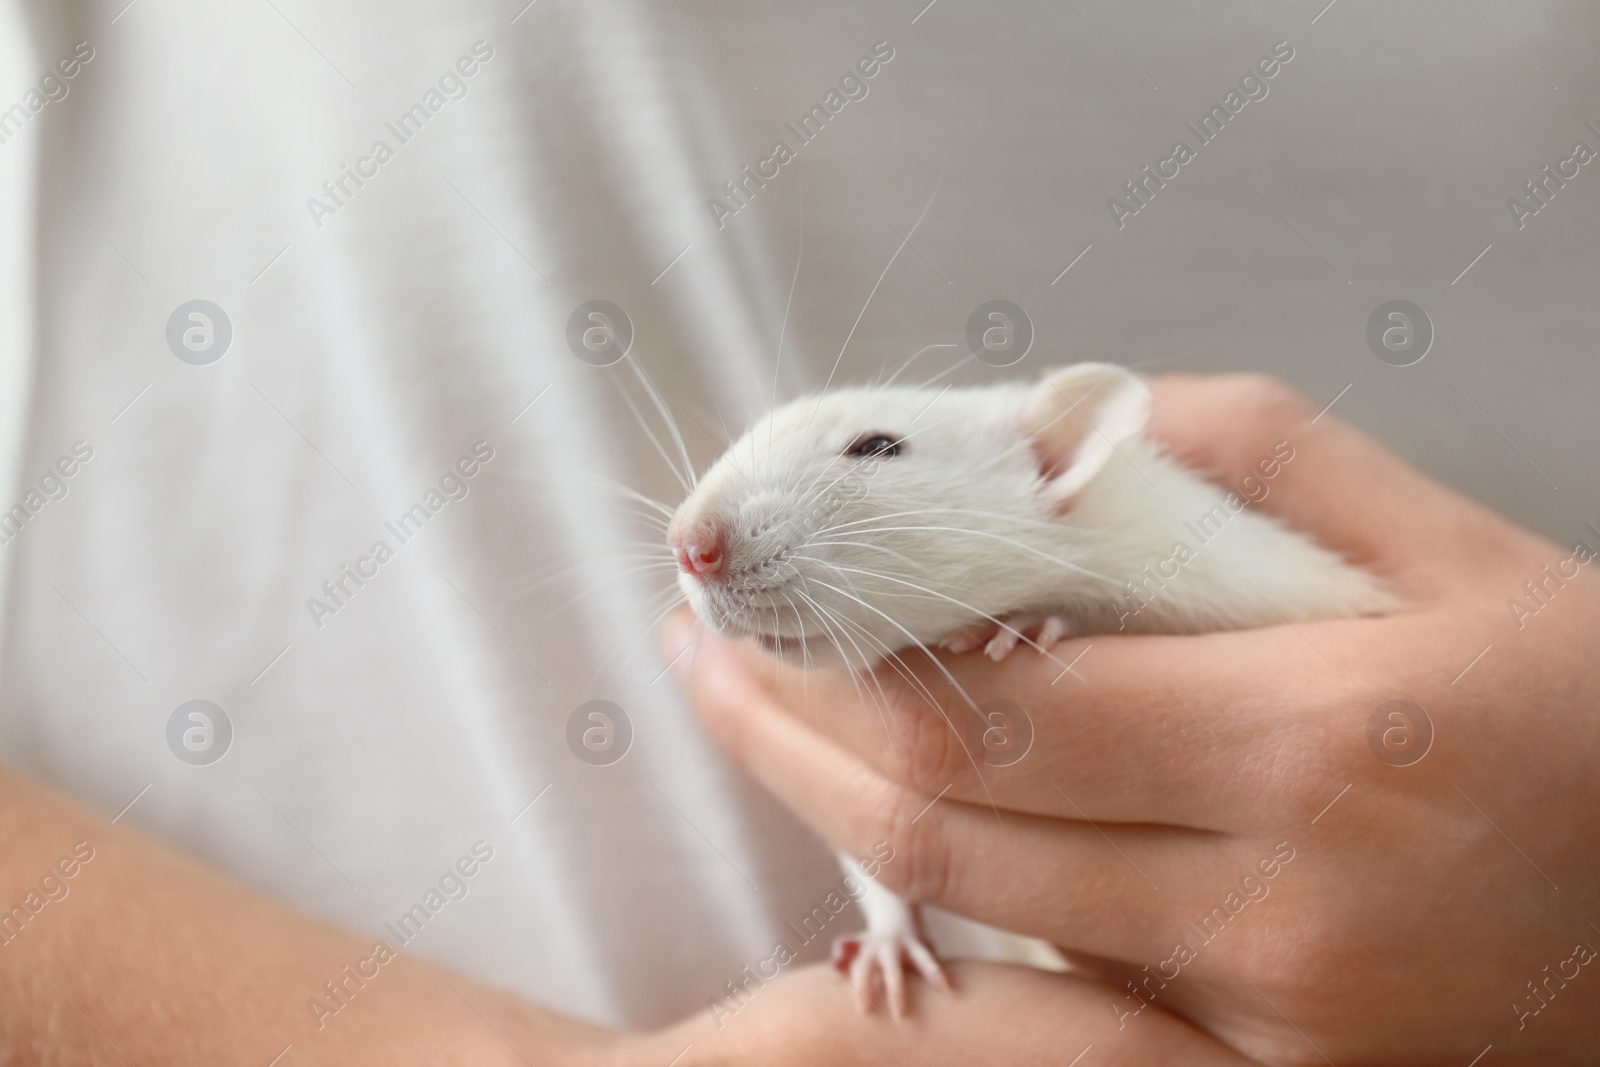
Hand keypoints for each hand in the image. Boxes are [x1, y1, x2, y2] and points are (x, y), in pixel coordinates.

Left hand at [665, 374, 1599, 1065]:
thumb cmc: (1589, 716)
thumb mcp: (1452, 547)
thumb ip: (1247, 459)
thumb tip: (1051, 433)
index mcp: (1318, 744)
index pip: (995, 706)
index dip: (838, 659)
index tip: (748, 604)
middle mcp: (1279, 907)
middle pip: (948, 828)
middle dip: (790, 736)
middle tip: (707, 657)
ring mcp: (1270, 1029)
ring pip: (985, 923)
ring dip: (844, 818)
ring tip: (768, 723)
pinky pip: (1066, 994)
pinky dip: (963, 905)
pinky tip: (906, 822)